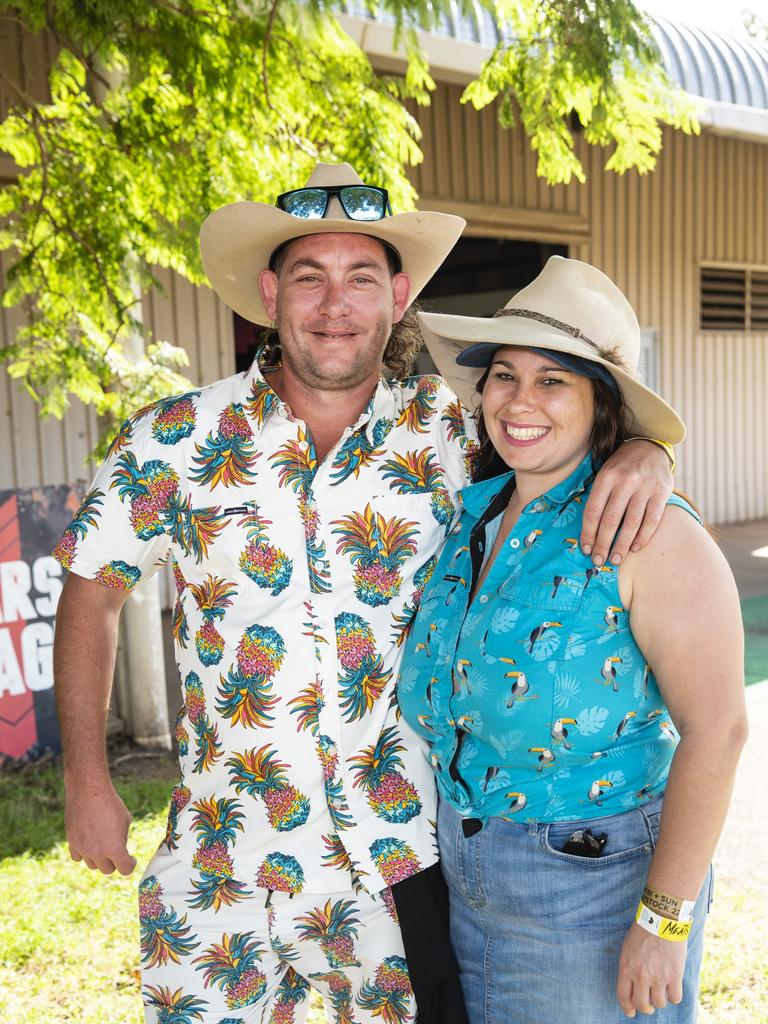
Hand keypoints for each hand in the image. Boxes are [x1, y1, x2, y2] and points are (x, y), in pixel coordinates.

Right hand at [64, 778, 136, 875]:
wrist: (88, 791)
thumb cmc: (110, 803)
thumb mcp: (125, 821)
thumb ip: (122, 839)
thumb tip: (119, 849)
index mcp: (114, 848)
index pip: (124, 869)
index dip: (129, 864)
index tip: (130, 858)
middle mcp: (97, 852)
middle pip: (107, 869)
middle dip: (114, 862)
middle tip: (117, 851)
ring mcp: (83, 849)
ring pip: (92, 865)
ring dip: (99, 858)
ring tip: (103, 844)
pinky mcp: (72, 843)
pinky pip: (78, 857)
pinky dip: (84, 853)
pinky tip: (89, 843)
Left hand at [581, 441, 672, 564]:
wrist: (650, 446)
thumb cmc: (622, 466)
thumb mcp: (605, 473)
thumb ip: (598, 497)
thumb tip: (589, 531)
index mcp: (606, 477)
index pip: (593, 511)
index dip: (588, 533)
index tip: (585, 549)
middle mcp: (625, 481)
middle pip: (610, 520)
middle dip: (603, 544)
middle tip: (598, 560)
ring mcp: (645, 487)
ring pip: (631, 523)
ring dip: (622, 545)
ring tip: (615, 559)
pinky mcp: (662, 492)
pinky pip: (652, 520)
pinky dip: (643, 536)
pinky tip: (635, 548)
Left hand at [616, 922, 686, 1016]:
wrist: (661, 919)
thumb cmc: (643, 931)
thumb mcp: (628, 948)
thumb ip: (629, 967)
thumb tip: (632, 985)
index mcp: (626, 968)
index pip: (624, 997)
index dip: (627, 1008)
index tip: (631, 1012)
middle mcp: (641, 976)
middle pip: (642, 1005)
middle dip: (645, 1008)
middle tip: (649, 1005)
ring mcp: (658, 977)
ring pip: (659, 1003)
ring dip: (660, 999)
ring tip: (661, 989)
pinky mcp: (674, 976)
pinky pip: (675, 998)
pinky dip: (674, 996)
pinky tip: (673, 987)